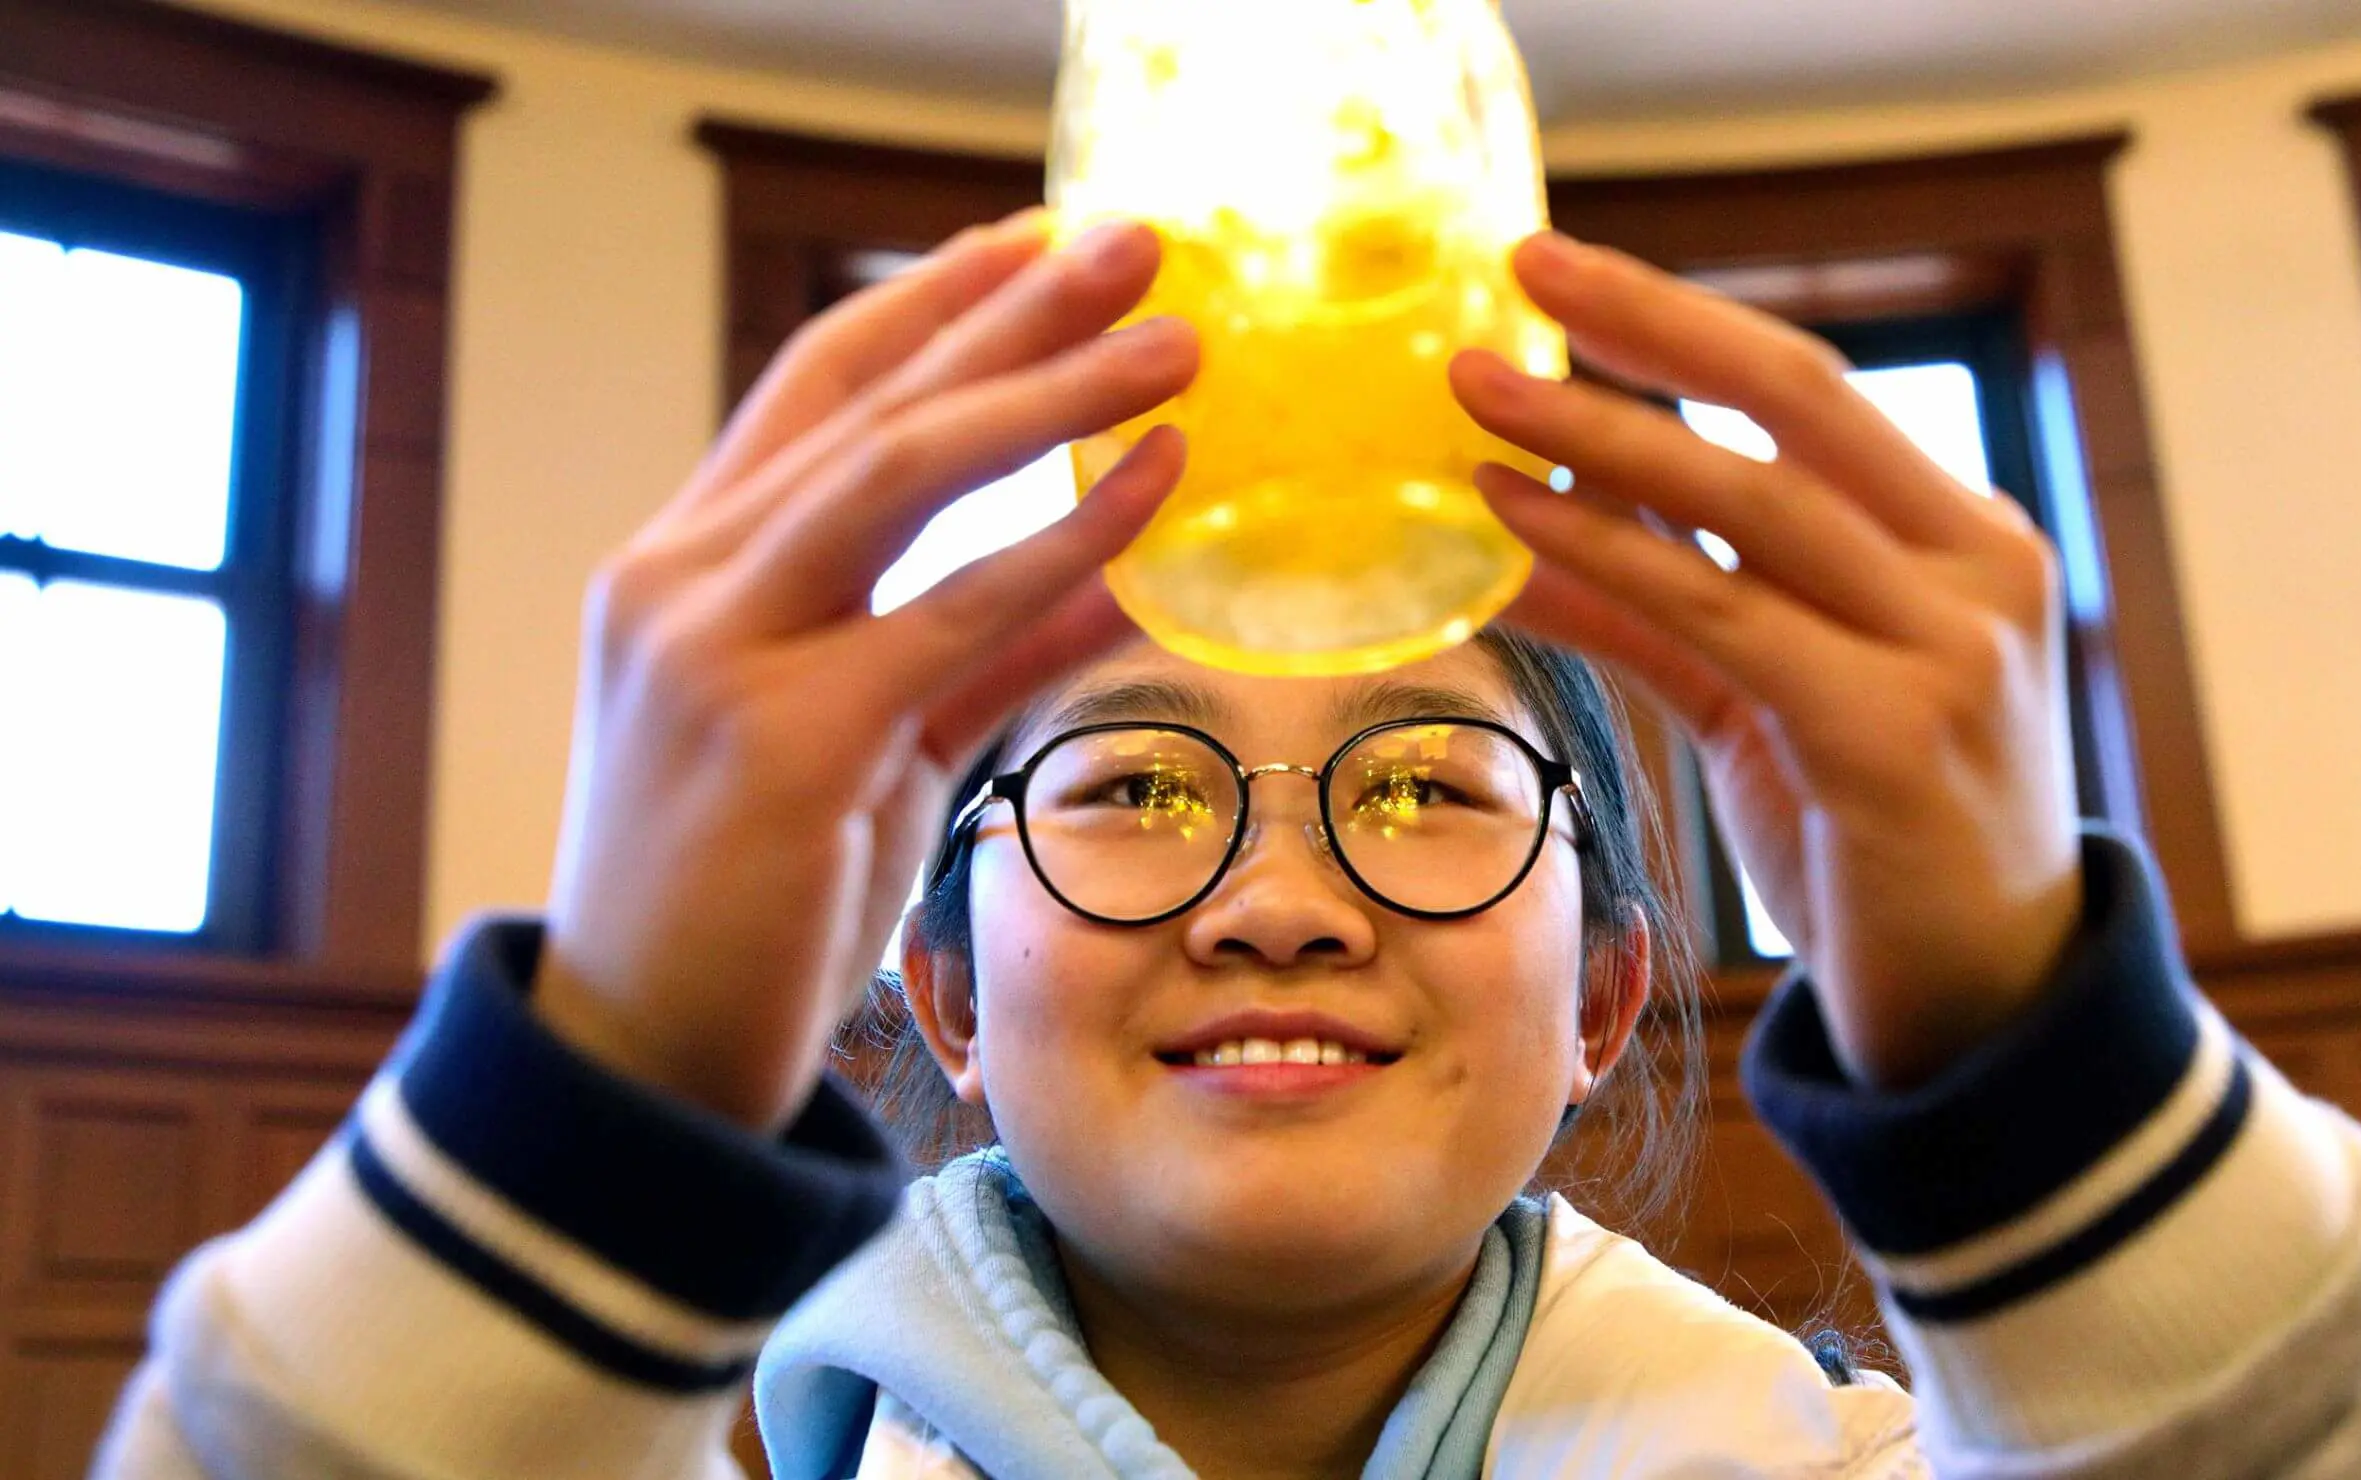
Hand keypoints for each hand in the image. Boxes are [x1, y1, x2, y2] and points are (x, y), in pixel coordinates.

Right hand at [531, 216, 1198, 1131]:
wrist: (640, 1056)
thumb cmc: (750, 901)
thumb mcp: (864, 749)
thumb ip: (973, 650)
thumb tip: (1113, 562)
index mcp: (684, 568)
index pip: (816, 387)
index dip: (934, 300)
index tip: (1040, 237)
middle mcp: (681, 583)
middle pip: (867, 397)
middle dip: (1011, 308)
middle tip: (1137, 239)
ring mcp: (718, 653)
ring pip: (904, 475)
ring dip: (1055, 395)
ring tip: (1179, 349)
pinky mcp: (781, 741)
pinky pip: (951, 615)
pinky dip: (1061, 546)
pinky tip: (1152, 497)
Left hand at [1451, 231, 2081, 1091]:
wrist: (1985, 1006)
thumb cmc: (1878, 838)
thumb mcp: (1776, 697)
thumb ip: (1671, 604)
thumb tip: (1523, 523)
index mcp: (1966, 539)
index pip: (1812, 388)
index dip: (1681, 319)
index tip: (1564, 271)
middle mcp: (1977, 572)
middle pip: (1792, 400)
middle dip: (1646, 323)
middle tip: (1519, 268)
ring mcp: (1949, 652)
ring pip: (1748, 503)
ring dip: (1597, 435)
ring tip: (1477, 396)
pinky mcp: (1891, 739)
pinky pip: (1720, 620)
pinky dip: (1609, 561)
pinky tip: (1514, 525)